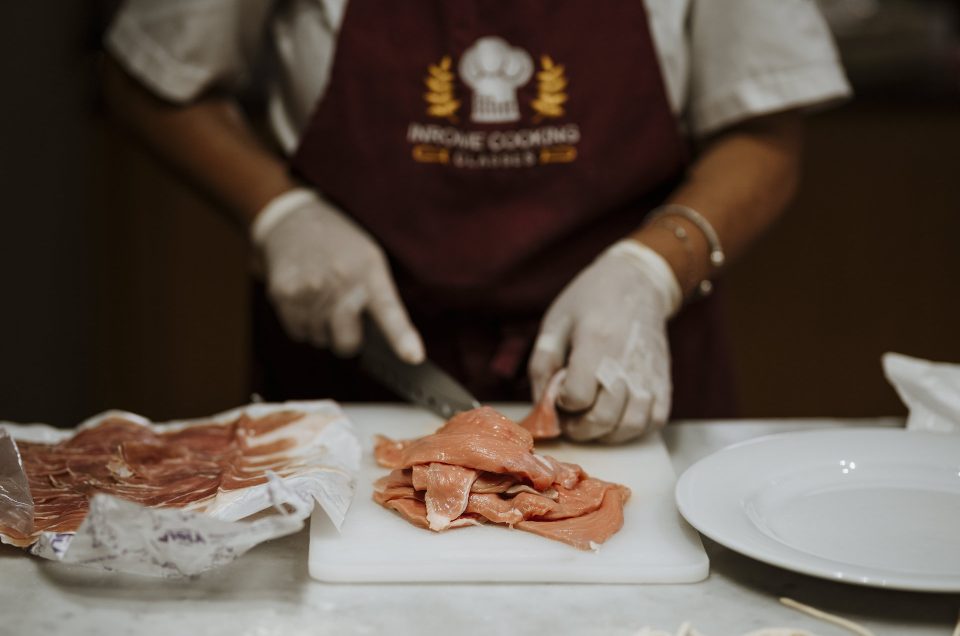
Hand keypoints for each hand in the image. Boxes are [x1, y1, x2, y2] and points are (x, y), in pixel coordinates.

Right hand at [253, 189, 424, 362]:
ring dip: (322, 329)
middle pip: (347, 343)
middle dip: (348, 339)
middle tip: (345, 316)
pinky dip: (302, 324)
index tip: (414, 357)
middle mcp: (340, 281)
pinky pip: (298, 334)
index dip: (402, 336)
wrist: (294, 220)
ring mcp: (309, 289)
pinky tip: (305, 299)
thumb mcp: (369, 258)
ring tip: (321, 297)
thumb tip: (380, 346)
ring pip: (320, 340)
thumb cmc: (341, 246)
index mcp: (369, 271)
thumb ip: (377, 296)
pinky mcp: (283, 294)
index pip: (389, 309)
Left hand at [528, 241, 680, 442]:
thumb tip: (541, 404)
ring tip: (592, 416)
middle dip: (578, 428)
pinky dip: (633, 428)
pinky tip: (617, 414)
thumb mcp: (555, 322)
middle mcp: (626, 362)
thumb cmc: (590, 300)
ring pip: (629, 428)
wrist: (637, 282)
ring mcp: (649, 374)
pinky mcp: (664, 381)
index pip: (576, 397)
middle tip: (570, 415)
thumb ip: (542, 364)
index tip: (560, 391)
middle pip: (602, 420)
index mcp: (595, 342)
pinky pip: (654, 422)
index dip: (562, 403)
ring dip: (605, 433)